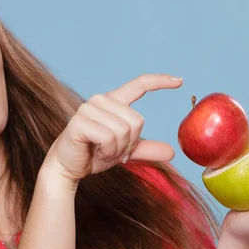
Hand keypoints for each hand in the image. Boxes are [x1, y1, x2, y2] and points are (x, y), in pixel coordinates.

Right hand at [40, 74, 182, 190]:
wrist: (68, 168)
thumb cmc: (94, 155)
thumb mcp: (125, 152)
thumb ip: (145, 149)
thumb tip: (172, 152)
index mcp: (113, 102)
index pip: (139, 85)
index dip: (159, 81)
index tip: (180, 81)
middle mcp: (101, 100)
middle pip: (137, 121)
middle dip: (129, 144)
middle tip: (113, 152)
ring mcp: (89, 108)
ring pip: (124, 131)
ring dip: (116, 150)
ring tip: (102, 152)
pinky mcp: (80, 121)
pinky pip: (109, 138)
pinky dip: (106, 152)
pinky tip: (95, 153)